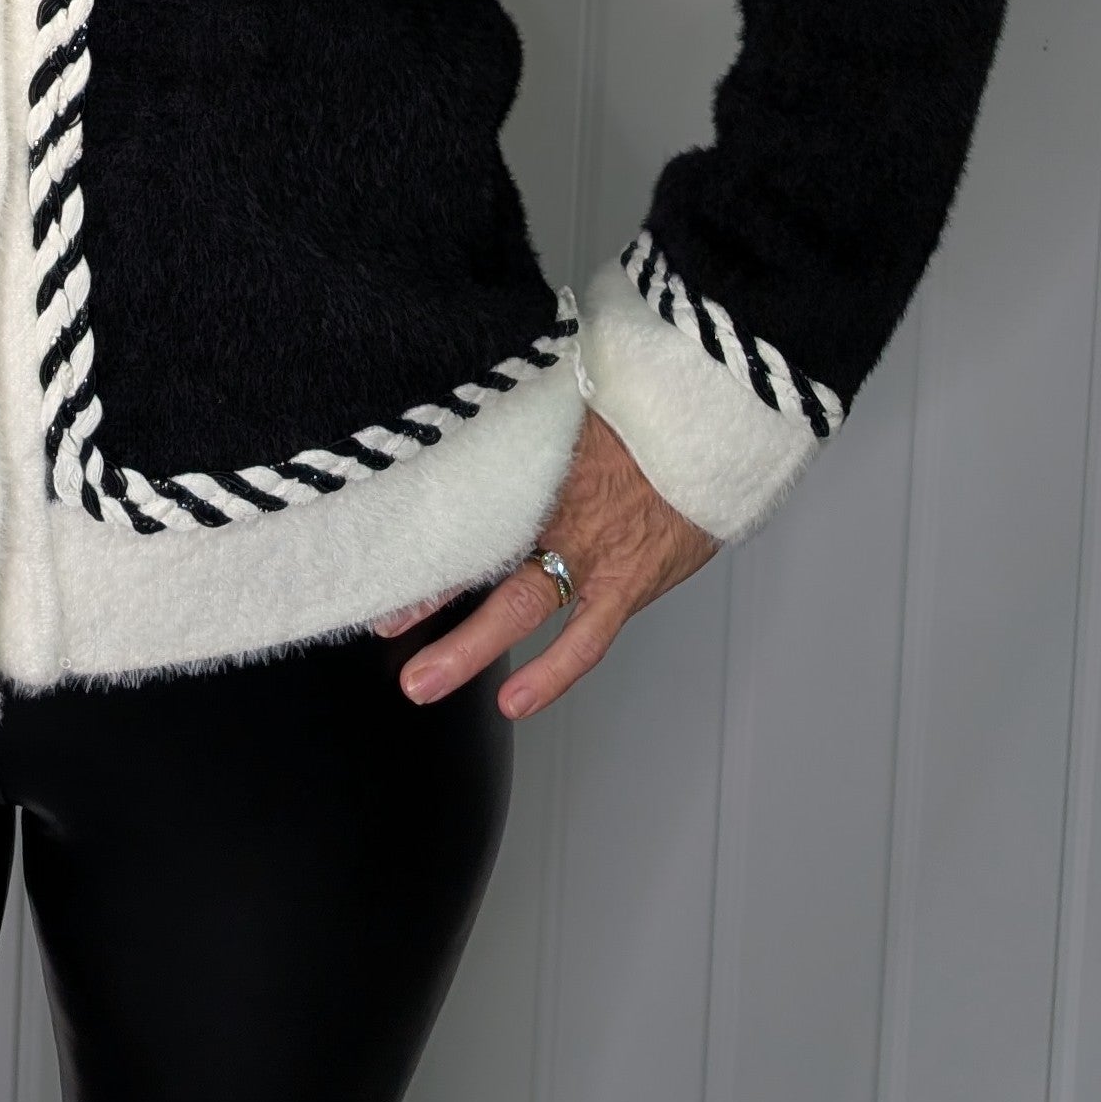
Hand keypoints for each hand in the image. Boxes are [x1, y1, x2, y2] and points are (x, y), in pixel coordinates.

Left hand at [380, 412, 716, 718]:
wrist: (721, 426)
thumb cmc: (652, 409)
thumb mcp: (577, 399)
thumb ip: (531, 419)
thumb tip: (485, 408)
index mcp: (536, 461)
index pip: (463, 500)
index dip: (420, 527)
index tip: (379, 549)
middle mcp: (555, 509)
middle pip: (477, 555)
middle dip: (424, 596)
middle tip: (382, 624)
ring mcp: (592, 551)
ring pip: (519, 605)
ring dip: (468, 647)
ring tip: (422, 682)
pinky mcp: (631, 581)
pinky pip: (586, 638)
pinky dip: (552, 673)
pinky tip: (516, 702)